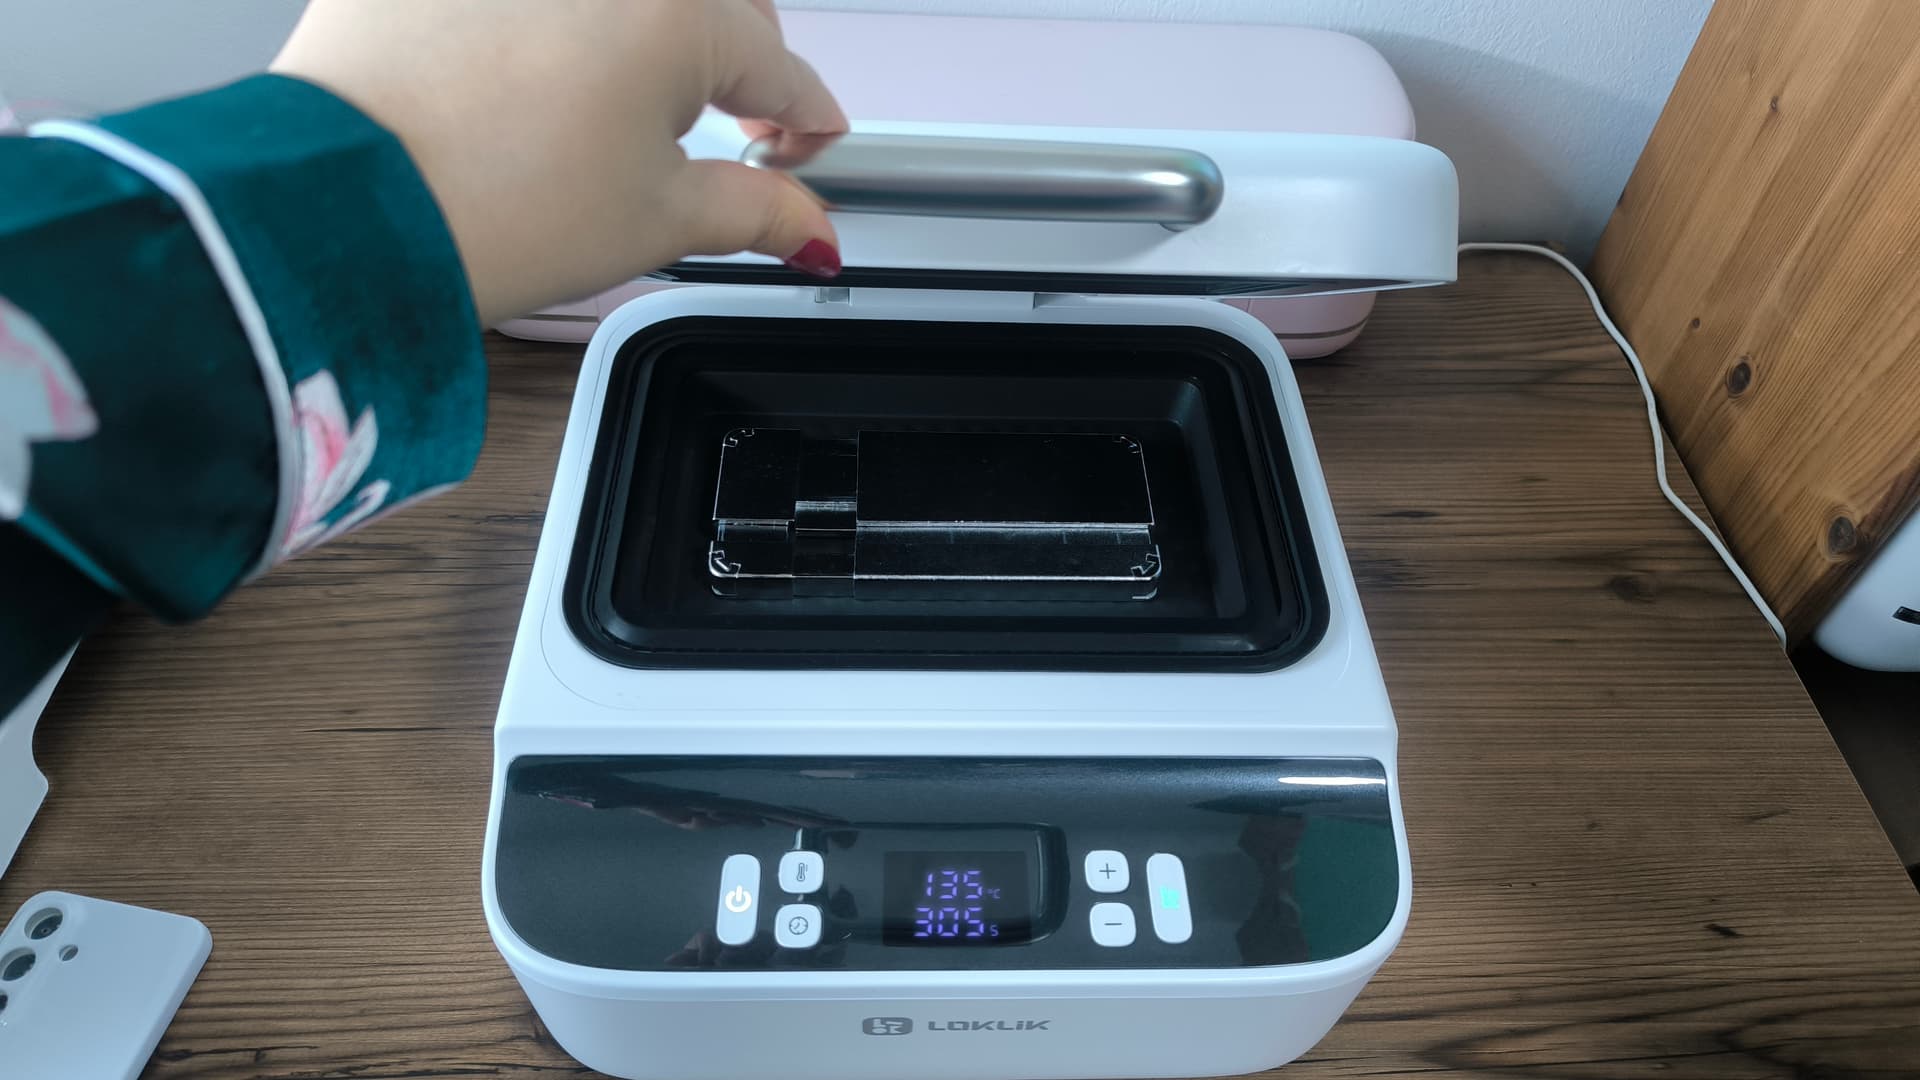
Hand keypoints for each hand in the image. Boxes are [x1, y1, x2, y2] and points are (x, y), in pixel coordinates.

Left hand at [271, 0, 844, 325]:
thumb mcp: (654, 224)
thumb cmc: (486, 210)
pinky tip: (528, 83)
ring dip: (639, 41)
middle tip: (722, 134)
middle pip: (712, 7)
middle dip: (732, 65)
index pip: (782, 70)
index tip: (800, 156)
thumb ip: (755, 212)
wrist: (344, 211)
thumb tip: (807, 227)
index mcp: (678, 12)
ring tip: (609, 111)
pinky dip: (548, 28)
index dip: (806, 125)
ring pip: (623, 2)